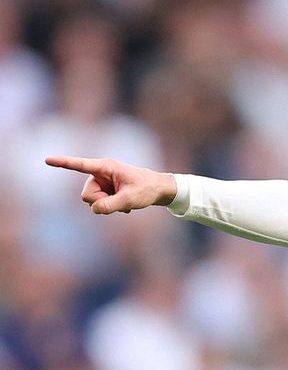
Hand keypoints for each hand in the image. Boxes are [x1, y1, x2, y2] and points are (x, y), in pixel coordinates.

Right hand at [45, 156, 177, 214]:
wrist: (159, 190)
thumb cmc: (146, 190)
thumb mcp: (130, 199)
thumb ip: (111, 205)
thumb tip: (94, 209)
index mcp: (105, 167)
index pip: (80, 165)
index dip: (63, 163)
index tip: (47, 160)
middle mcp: (100, 173)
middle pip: (86, 195)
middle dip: (100, 202)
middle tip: (120, 201)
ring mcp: (102, 183)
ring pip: (91, 201)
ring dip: (107, 206)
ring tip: (124, 201)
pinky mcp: (104, 190)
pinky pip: (98, 204)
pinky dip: (111, 207)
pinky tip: (125, 205)